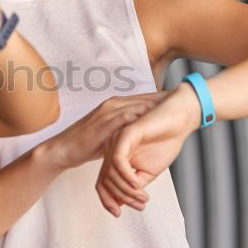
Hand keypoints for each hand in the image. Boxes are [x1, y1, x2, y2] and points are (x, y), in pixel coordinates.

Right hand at [41, 92, 172, 171]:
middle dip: (164, 98)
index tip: (180, 99)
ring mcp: (108, 112)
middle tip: (185, 97)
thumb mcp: (110, 136)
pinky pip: (128, 118)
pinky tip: (158, 118)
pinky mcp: (105, 122)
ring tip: (177, 105)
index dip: (161, 98)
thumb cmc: (85, 145)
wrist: (62, 150)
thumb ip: (124, 132)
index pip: (143, 99)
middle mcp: (112, 104)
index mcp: (114, 106)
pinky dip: (144, 116)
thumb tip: (139, 137)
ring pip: (139, 105)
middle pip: (144, 98)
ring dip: (158, 105)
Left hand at [95, 84, 199, 216]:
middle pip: (104, 180)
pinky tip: (137, 184)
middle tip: (139, 206)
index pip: (103, 182)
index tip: (118, 214)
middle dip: (120, 197)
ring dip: (126, 190)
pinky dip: (126, 176)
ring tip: (142, 197)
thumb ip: (133, 186)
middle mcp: (111, 148)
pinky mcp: (124, 134)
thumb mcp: (148, 172)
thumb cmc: (165, 142)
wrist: (180, 119)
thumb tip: (121, 203)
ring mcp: (116, 140)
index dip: (107, 200)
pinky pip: (118, 160)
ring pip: (110, 172)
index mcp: (115, 156)